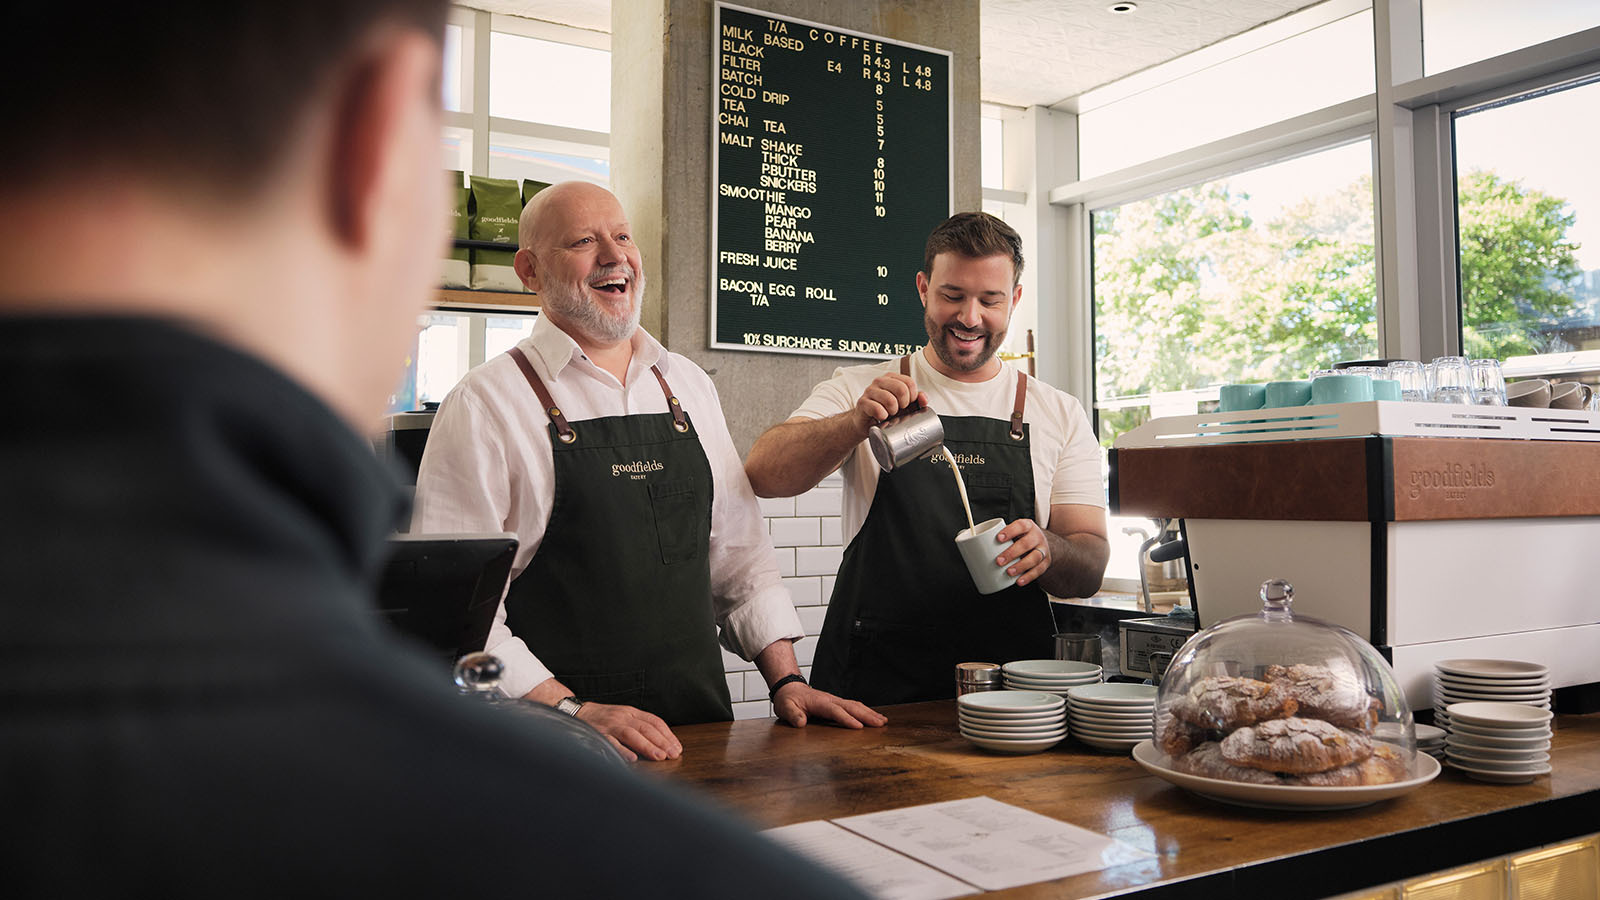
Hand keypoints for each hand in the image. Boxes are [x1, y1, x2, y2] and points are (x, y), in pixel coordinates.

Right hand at [573, 702, 682, 761]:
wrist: (575, 712)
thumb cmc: (603, 718)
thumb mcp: (623, 717)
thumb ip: (639, 726)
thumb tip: (661, 743)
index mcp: (631, 712)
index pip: (654, 721)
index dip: (667, 734)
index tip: (677, 747)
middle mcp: (622, 717)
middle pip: (646, 728)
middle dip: (662, 742)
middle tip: (673, 754)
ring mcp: (610, 725)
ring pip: (632, 734)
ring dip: (647, 746)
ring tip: (660, 757)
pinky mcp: (597, 734)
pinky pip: (611, 743)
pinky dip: (622, 751)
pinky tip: (632, 759)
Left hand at [772, 682, 887, 728]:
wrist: (789, 689)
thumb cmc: (788, 699)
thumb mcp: (785, 707)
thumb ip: (793, 715)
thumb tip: (800, 722)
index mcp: (819, 702)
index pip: (835, 711)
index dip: (847, 719)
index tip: (859, 727)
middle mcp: (830, 700)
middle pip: (851, 707)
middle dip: (867, 715)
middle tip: (880, 724)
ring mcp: (835, 701)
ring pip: (855, 706)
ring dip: (869, 713)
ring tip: (883, 721)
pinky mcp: (837, 703)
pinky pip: (853, 706)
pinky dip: (865, 711)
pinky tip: (873, 717)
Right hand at [853, 373, 927, 428]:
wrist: (866, 422)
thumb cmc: (885, 411)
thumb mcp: (903, 404)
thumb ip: (916, 400)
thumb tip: (924, 399)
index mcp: (891, 378)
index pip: (909, 382)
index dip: (912, 396)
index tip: (908, 404)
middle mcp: (880, 381)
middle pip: (901, 389)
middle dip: (904, 404)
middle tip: (899, 410)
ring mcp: (870, 390)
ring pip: (890, 400)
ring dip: (893, 411)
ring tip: (890, 414)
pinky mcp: (862, 402)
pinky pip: (877, 409)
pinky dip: (882, 416)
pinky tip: (882, 418)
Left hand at [996, 519, 1051, 586]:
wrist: (1040, 543)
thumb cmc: (1021, 538)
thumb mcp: (1014, 533)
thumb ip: (1000, 538)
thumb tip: (973, 547)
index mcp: (1028, 526)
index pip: (1020, 526)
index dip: (1010, 531)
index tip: (998, 538)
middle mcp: (1037, 536)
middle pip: (1027, 543)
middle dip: (1012, 553)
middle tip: (999, 561)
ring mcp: (1043, 549)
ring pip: (1035, 557)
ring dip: (1021, 566)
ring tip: (1009, 572)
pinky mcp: (1046, 562)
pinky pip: (1039, 570)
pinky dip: (1028, 577)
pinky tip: (1019, 581)